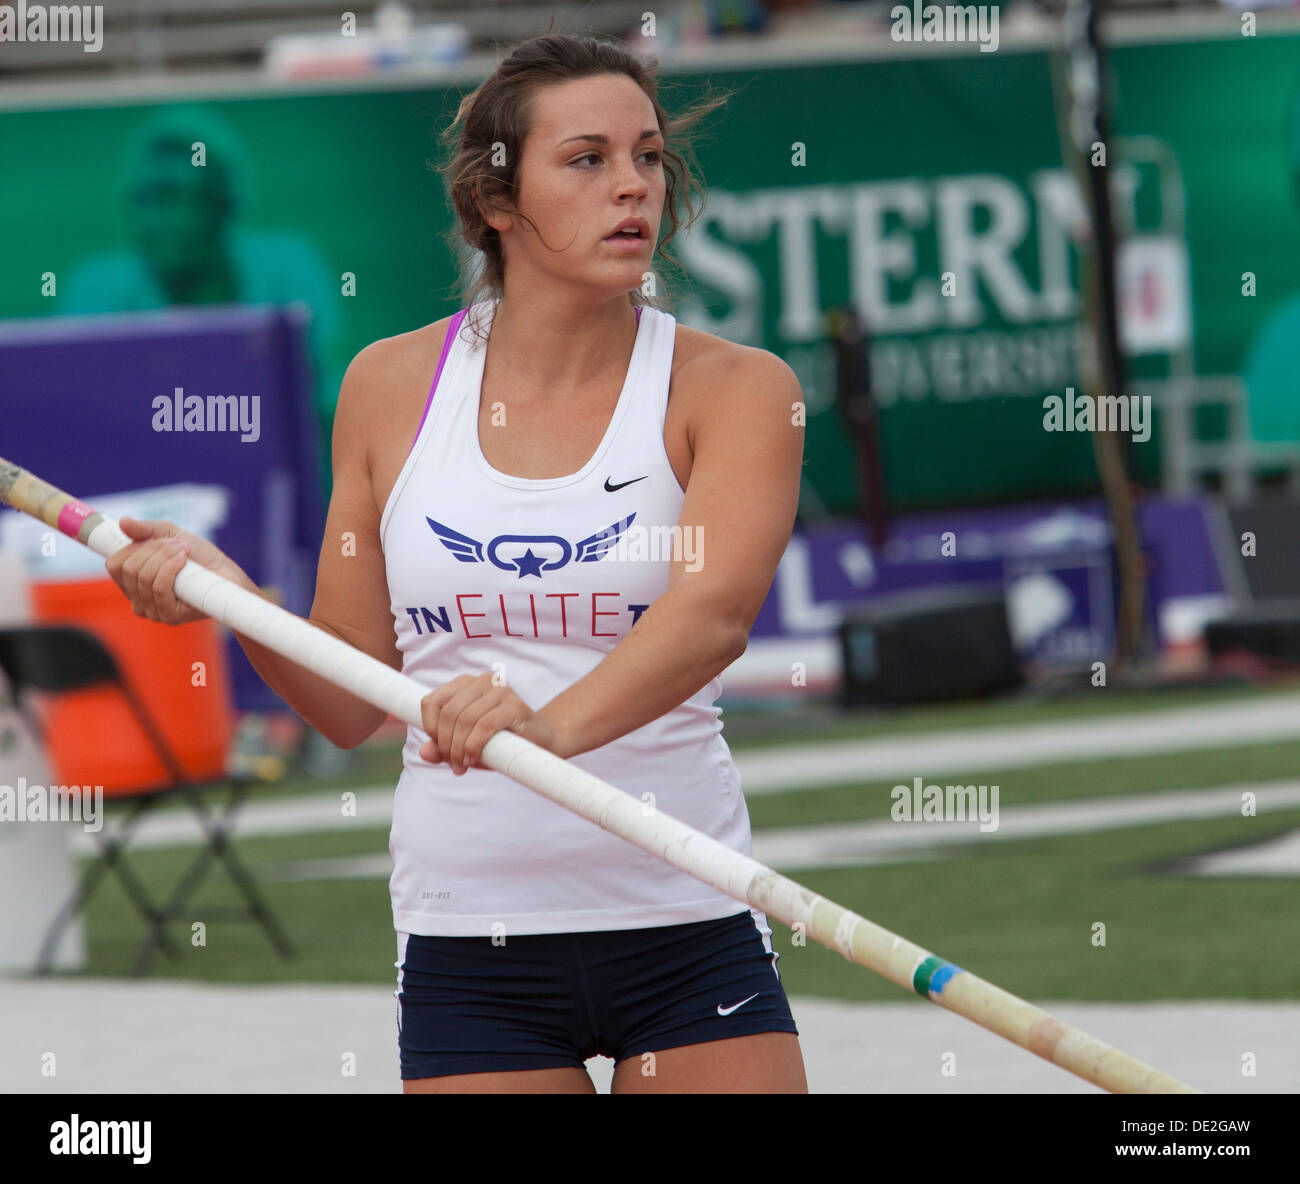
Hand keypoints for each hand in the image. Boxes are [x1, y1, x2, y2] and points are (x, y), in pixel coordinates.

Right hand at [104, 516, 245, 624]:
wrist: (227, 573)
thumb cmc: (199, 557)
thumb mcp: (170, 536)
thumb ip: (145, 529)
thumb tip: (123, 522)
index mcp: (132, 584)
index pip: (114, 565)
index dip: (131, 548)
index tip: (154, 539)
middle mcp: (138, 601)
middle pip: (129, 569)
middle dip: (154, 549)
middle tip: (177, 545)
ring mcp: (153, 611)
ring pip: (145, 577)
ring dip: (166, 556)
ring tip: (184, 550)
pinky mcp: (170, 616)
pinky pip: (159, 588)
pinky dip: (170, 569)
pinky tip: (184, 561)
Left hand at [419, 672, 560, 774]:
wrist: (540, 743)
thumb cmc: (499, 742)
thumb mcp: (465, 745)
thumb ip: (442, 748)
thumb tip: (424, 753)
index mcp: (464, 684)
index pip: (431, 702)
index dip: (430, 729)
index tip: (440, 749)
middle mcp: (481, 681)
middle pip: (448, 713)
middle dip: (446, 744)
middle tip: (454, 764)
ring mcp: (499, 690)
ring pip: (464, 719)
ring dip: (459, 749)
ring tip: (463, 765)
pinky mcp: (514, 705)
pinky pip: (484, 725)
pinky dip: (474, 746)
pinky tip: (475, 758)